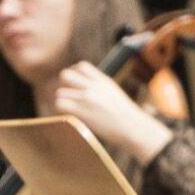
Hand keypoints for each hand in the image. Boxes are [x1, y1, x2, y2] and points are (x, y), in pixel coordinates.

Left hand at [54, 61, 172, 163]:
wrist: (134, 128)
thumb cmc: (126, 116)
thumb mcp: (114, 93)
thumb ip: (100, 87)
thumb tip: (88, 88)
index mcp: (103, 80)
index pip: (81, 66)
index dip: (73, 73)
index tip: (74, 85)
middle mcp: (93, 86)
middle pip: (65, 75)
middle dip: (62, 85)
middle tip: (68, 97)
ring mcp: (87, 98)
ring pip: (60, 92)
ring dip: (61, 101)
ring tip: (68, 110)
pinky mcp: (83, 112)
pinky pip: (60, 105)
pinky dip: (60, 111)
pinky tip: (68, 117)